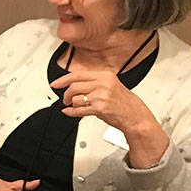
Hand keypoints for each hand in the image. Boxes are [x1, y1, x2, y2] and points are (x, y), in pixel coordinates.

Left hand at [50, 70, 168, 166]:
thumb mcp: (110, 85)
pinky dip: (71, 112)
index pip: (77, 74)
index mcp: (104, 75)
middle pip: (73, 86)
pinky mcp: (100, 108)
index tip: (54, 84)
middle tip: (66, 99)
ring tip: (75, 106)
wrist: (135, 115)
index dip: (62, 80)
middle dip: (66, 95)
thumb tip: (72, 83)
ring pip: (75, 98)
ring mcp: (101, 96)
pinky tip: (69, 112)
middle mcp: (103, 84)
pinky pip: (79, 110)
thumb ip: (92, 82)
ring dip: (71, 104)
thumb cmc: (122, 101)